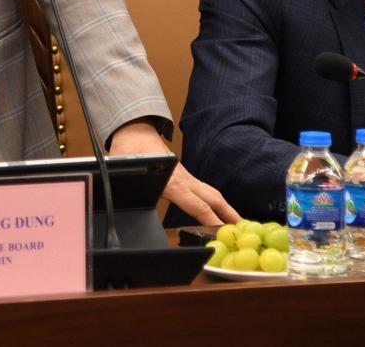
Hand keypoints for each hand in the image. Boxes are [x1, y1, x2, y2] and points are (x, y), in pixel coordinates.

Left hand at [106, 121, 239, 225]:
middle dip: (229, 214)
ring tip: (237, 223)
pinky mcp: (185, 174)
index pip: (196, 204)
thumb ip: (126, 189)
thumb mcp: (125, 173)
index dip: (210, 219)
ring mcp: (186, 175)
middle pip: (213, 197)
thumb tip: (120, 202)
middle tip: (244, 229)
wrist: (133, 131)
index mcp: (171, 183)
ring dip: (225, 208)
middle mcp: (183, 179)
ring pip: (211, 192)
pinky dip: (215, 201)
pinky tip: (218, 209)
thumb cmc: (129, 152)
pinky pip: (204, 189)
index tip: (223, 232)